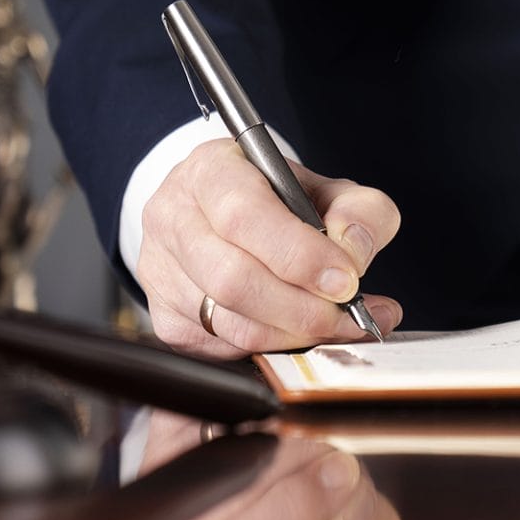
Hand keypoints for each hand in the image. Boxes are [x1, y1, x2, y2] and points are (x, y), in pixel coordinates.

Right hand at [137, 140, 402, 358]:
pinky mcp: (164, 317)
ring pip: (229, 322)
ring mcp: (160, 270)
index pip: (244, 215)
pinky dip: (271, 348)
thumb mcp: (327, 189)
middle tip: (348, 315)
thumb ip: (359, 212)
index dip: (299, 255)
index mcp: (211, 170)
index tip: (346, 280)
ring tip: (338, 326)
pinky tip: (300, 333)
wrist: (224, 214)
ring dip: (293, 333)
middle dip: (302, 308)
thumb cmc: (278, 201)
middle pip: (233, 279)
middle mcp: (173, 217)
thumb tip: (354, 253)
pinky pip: (221, 348)